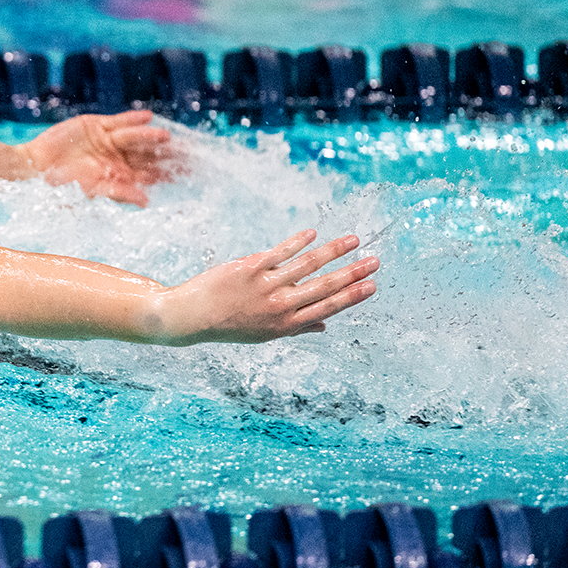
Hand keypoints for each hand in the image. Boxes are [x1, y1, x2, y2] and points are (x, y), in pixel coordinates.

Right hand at [24, 109, 180, 206]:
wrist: (35, 166)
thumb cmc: (62, 187)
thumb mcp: (93, 192)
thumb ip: (120, 193)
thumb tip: (146, 202)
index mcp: (121, 176)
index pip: (152, 174)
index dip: (171, 172)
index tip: (191, 172)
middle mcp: (119, 157)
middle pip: (150, 154)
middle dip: (169, 153)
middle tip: (192, 153)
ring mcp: (109, 140)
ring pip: (136, 137)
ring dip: (151, 137)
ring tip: (167, 138)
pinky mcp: (96, 125)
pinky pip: (119, 121)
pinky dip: (132, 119)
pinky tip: (148, 117)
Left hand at [159, 230, 376, 344]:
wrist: (193, 316)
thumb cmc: (231, 325)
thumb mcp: (265, 334)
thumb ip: (296, 328)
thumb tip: (325, 325)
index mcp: (287, 325)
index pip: (328, 308)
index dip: (352, 296)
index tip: (372, 285)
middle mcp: (280, 306)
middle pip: (324, 286)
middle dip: (353, 273)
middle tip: (375, 260)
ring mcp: (266, 285)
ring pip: (307, 266)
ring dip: (333, 251)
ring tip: (353, 240)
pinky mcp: (250, 267)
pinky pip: (280, 252)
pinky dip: (298, 242)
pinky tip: (313, 233)